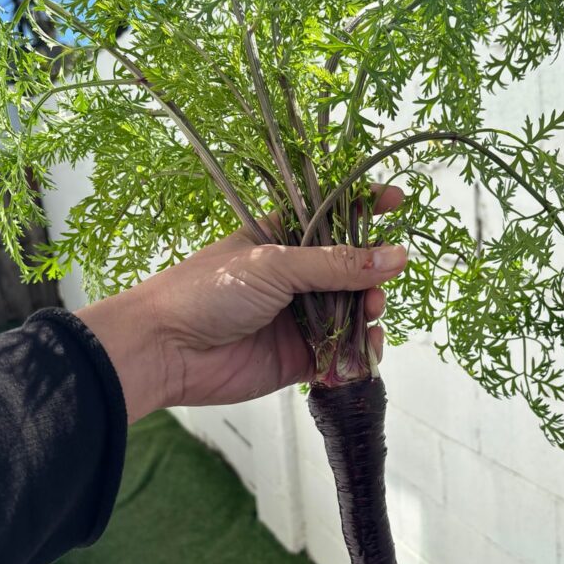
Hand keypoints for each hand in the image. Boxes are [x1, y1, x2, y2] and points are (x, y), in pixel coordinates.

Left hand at [77, 185, 405, 421]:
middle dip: (373, 280)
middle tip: (374, 295)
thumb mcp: (275, 265)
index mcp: (283, 239)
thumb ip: (337, 265)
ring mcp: (297, 319)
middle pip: (352, 272)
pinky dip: (353, 359)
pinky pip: (338, 357)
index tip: (398, 203)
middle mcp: (294, 277)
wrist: (165, 349)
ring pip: (351, 316)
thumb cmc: (207, 290)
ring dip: (367, 321)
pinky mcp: (297, 359)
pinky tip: (356, 360)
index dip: (365, 206)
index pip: (334, 215)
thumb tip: (396, 257)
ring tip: (368, 325)